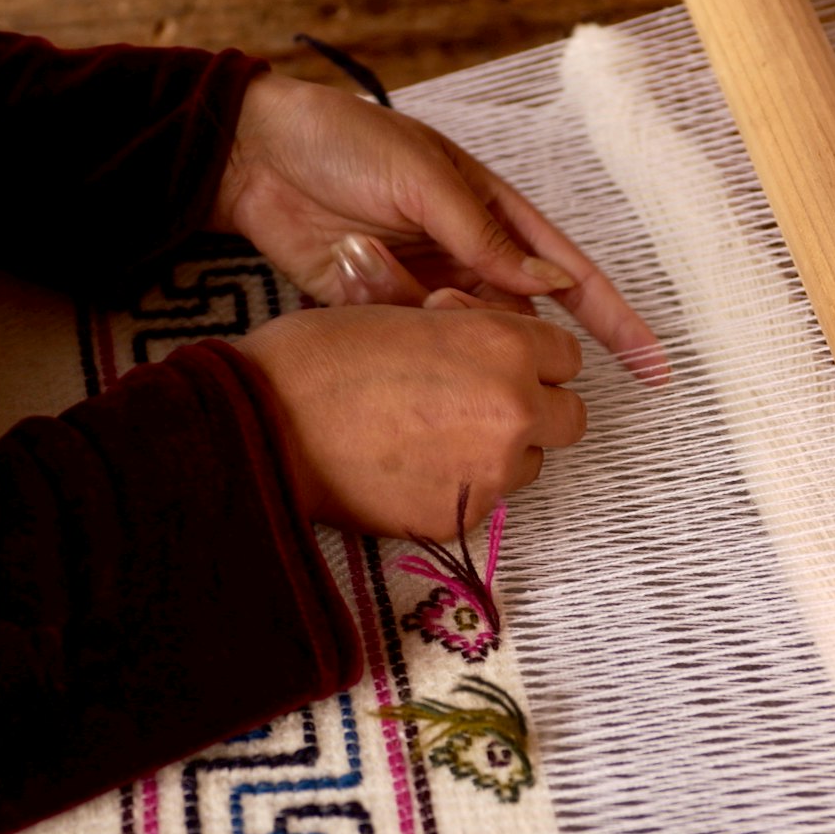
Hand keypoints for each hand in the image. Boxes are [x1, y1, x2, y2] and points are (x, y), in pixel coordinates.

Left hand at [215, 72, 666, 382]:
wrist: (254, 155)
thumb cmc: (346, 142)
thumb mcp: (424, 178)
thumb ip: (487, 237)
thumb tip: (556, 285)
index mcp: (494, 214)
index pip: (571, 276)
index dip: (614, 321)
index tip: (654, 365)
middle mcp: (467, 257)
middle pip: (513, 320)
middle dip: (491, 328)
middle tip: (431, 287)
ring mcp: (422, 286)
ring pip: (456, 336)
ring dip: (422, 312)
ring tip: (367, 250)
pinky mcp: (376, 308)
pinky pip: (402, 335)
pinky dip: (382, 309)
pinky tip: (348, 259)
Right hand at [240, 304, 585, 538]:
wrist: (264, 424)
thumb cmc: (321, 357)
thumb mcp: (409, 314)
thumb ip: (470, 331)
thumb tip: (492, 338)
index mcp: (504, 344)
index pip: (567, 356)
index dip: (535, 357)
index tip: (507, 362)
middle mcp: (513, 409)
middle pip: (570, 418)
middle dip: (536, 409)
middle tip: (482, 403)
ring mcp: (490, 472)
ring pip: (531, 463)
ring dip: (502, 451)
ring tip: (436, 436)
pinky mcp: (459, 519)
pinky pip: (484, 501)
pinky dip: (460, 487)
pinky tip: (410, 468)